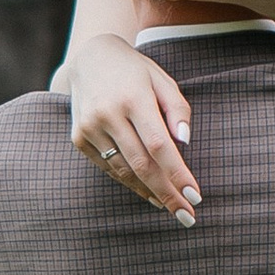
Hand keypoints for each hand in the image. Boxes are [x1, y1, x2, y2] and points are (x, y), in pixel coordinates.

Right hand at [66, 35, 200, 220]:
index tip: (195, 196)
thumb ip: (178, 110)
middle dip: (167, 193)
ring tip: (171, 206)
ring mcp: (89, 128)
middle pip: (142, 164)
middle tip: (187, 215)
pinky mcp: (79, 138)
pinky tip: (148, 192)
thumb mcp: (163, 80)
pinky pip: (108, 167)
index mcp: (133, 98)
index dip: (178, 174)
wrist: (90, 59)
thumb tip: (185, 142)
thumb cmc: (136, 72)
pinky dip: (129, 182)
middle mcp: (108, 114)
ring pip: (123, 170)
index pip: (159, 145)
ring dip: (149, 192)